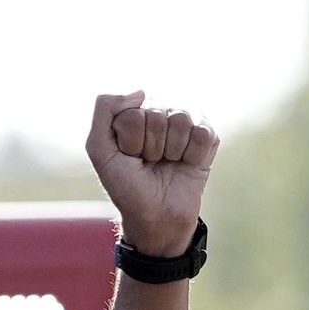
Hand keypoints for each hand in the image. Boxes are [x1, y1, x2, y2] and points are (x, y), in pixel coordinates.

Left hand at [86, 92, 218, 256]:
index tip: (130, 158)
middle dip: (151, 147)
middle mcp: (161, 112)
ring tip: (167, 163)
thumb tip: (141, 91)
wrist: (155, 218)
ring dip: (171, 151)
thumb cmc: (127, 186)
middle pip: (158, 116)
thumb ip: (104, 110)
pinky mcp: (208, 138)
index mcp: (135, 112)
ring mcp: (186, 124)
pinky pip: (203, 134)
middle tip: (149, 163)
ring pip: (181, 121)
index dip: (130, 143)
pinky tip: (186, 164)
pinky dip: (193, 156)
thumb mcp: (100, 150)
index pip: (134, 113)